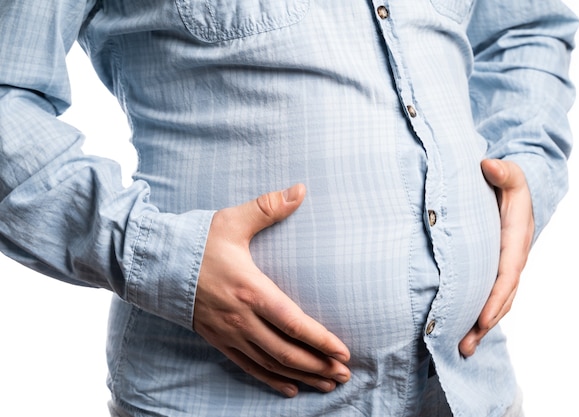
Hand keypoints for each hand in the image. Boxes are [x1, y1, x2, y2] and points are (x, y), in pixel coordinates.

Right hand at [193, 184, 350, 396]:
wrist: (155, 263)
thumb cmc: (196, 241)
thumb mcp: (233, 221)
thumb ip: (269, 207)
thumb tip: (300, 189)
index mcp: (250, 289)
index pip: (294, 323)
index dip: (321, 341)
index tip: (343, 352)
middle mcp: (241, 317)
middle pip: (286, 351)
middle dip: (318, 366)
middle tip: (343, 375)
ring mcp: (228, 332)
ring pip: (270, 363)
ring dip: (301, 375)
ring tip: (327, 384)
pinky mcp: (217, 339)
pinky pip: (247, 366)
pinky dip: (270, 379)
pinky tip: (289, 387)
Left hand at [459, 159, 533, 356]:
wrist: (514, 192)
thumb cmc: (509, 184)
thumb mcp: (510, 174)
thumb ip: (502, 172)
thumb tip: (488, 165)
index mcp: (515, 240)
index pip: (506, 274)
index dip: (494, 297)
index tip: (480, 318)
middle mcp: (511, 259)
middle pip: (502, 297)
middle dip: (485, 322)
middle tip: (465, 344)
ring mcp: (502, 268)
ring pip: (496, 303)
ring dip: (481, 327)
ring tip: (462, 349)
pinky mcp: (491, 271)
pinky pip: (488, 297)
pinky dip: (477, 316)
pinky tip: (461, 332)